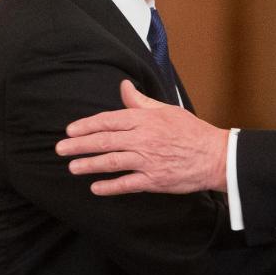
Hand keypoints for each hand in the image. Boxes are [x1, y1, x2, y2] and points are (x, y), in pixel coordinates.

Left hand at [56, 80, 229, 194]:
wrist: (215, 156)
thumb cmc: (192, 131)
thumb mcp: (166, 110)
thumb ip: (141, 101)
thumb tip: (123, 87)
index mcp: (145, 119)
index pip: (108, 120)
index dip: (87, 125)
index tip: (70, 130)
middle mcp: (144, 139)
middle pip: (104, 141)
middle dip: (79, 145)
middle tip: (60, 149)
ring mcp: (148, 160)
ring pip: (111, 162)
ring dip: (89, 165)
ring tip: (72, 167)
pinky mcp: (154, 180)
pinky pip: (127, 184)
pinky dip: (109, 187)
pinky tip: (95, 187)